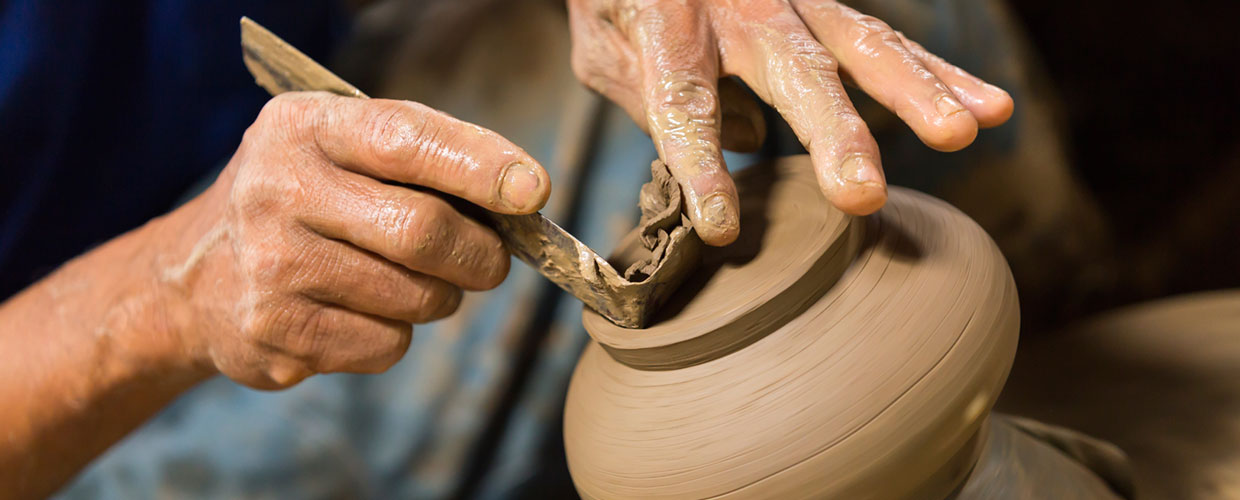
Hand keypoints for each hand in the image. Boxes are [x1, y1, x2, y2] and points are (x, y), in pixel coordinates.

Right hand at [162, 92, 549, 388]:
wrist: (193, 277)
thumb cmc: (303, 201)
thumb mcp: (340, 149)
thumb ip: (424, 156)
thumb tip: (523, 195)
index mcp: (303, 128)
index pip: (406, 140)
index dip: (480, 166)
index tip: (532, 190)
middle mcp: (278, 191)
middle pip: (423, 232)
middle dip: (480, 255)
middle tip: (490, 262)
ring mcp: (271, 267)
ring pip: (415, 297)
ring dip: (440, 297)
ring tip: (409, 281)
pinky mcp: (275, 334)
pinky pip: (386, 345)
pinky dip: (397, 335)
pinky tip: (361, 312)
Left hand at [569, 0, 1013, 244]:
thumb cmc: (618, 0)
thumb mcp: (601, 45)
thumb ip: (648, 96)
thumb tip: (737, 142)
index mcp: (667, 19)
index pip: (687, 100)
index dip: (704, 165)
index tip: (724, 228)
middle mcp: (740, 4)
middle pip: (794, 71)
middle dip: (833, 136)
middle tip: (863, 196)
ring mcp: (791, 0)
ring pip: (861, 46)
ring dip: (916, 94)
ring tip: (962, 132)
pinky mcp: (825, 7)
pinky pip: (886, 40)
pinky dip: (938, 74)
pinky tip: (990, 108)